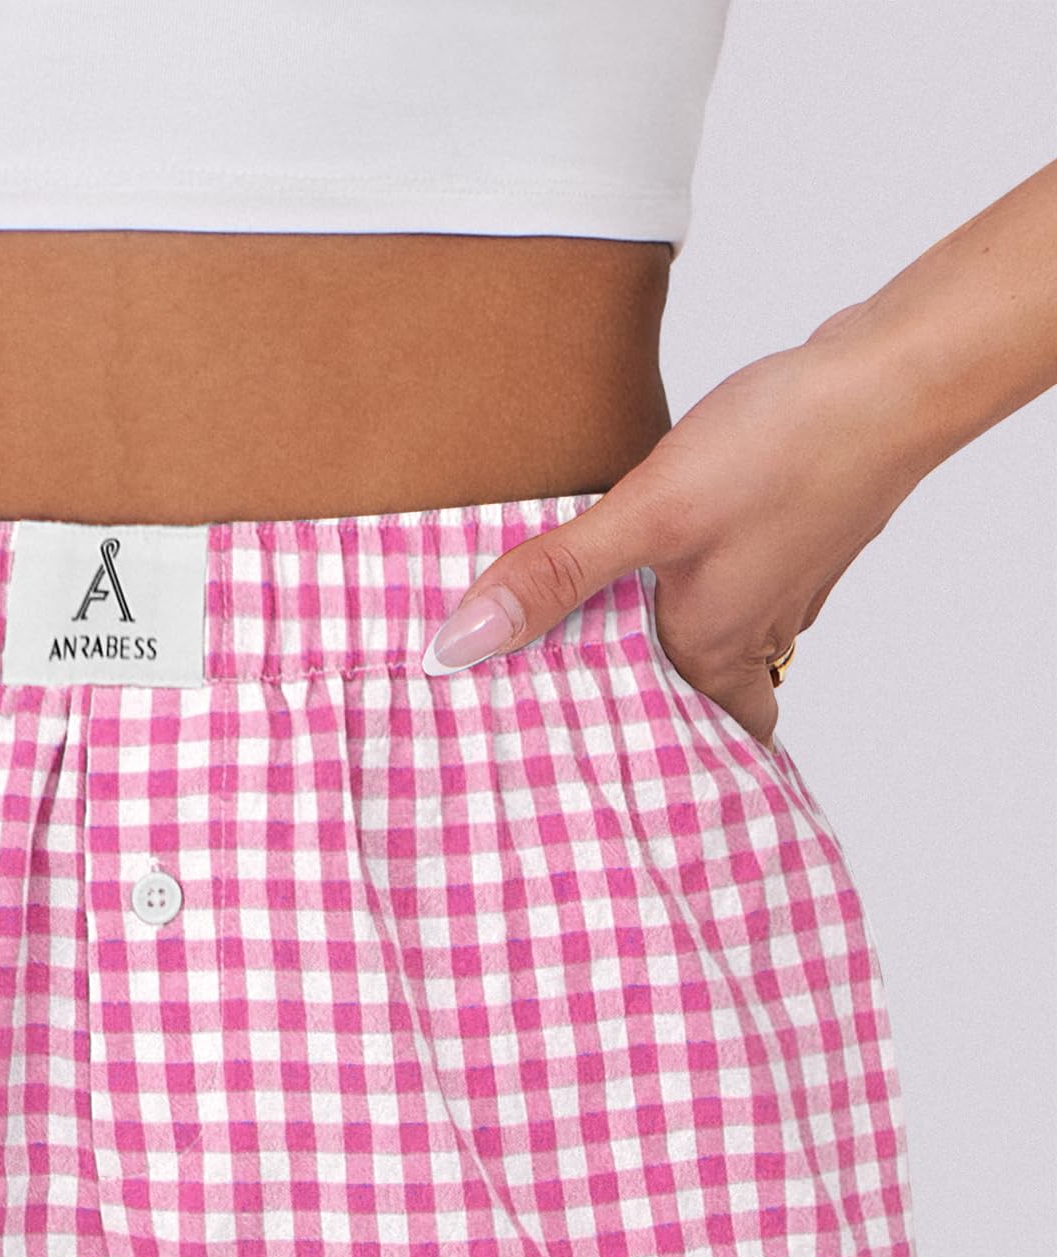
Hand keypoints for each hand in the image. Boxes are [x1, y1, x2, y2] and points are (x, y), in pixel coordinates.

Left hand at [422, 304, 919, 751]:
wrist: (894, 377)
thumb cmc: (785, 449)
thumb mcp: (648, 514)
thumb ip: (555, 577)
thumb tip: (458, 649)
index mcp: (716, 649)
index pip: (691, 745)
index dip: (654, 769)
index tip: (598, 784)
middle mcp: (755, 628)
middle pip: (703, 696)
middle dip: (648, 707)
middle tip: (575, 715)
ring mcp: (785, 580)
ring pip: (722, 636)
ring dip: (671, 642)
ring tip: (597, 640)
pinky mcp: (796, 528)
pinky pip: (739, 578)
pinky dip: (699, 582)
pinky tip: (661, 555)